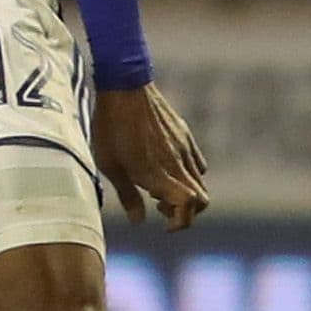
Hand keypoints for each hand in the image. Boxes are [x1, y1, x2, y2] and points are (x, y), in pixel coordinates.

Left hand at [91, 84, 207, 229]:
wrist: (124, 85)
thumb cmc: (110, 126)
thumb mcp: (109, 164)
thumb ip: (127, 195)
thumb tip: (139, 221)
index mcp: (157, 173)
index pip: (187, 206)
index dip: (180, 223)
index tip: (164, 225)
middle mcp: (176, 163)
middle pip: (202, 200)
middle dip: (185, 213)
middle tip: (160, 207)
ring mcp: (184, 148)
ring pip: (201, 182)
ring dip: (187, 194)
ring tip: (160, 188)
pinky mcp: (185, 134)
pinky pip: (197, 162)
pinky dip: (189, 174)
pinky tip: (167, 168)